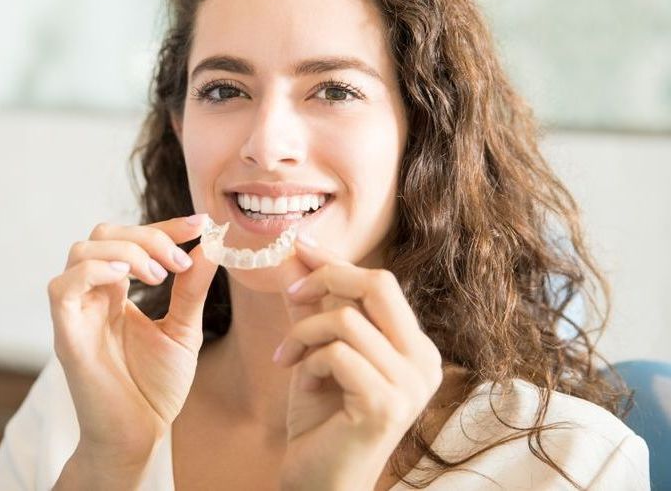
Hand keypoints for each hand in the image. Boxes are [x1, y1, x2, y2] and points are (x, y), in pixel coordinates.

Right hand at [47, 214, 218, 468]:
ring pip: (81, 250)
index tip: (200, 224)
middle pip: (103, 234)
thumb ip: (191, 288)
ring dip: (126, 251)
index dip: (164, 225)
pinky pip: (63, 286)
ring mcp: (77, 312)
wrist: (140, 435)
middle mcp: (93, 295)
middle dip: (147, 235)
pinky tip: (127, 280)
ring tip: (159, 276)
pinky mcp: (66, 334)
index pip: (132, 239)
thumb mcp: (183, 329)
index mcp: (117, 291)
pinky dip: (95, 270)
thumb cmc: (156, 386)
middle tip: (179, 261)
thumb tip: (210, 246)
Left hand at [274, 236, 443, 490]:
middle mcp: (424, 361)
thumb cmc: (322, 418)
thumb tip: (297, 255)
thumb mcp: (317, 350)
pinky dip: (309, 360)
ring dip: (304, 333)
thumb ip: (314, 306)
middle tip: (292, 294)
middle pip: (379, 284)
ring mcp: (411, 384)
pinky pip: (337, 353)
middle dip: (327, 278)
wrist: (319, 481)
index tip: (300, 245)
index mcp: (415, 346)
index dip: (337, 261)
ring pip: (347, 319)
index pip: (381, 283)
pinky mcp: (386, 404)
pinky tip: (303, 383)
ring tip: (288, 357)